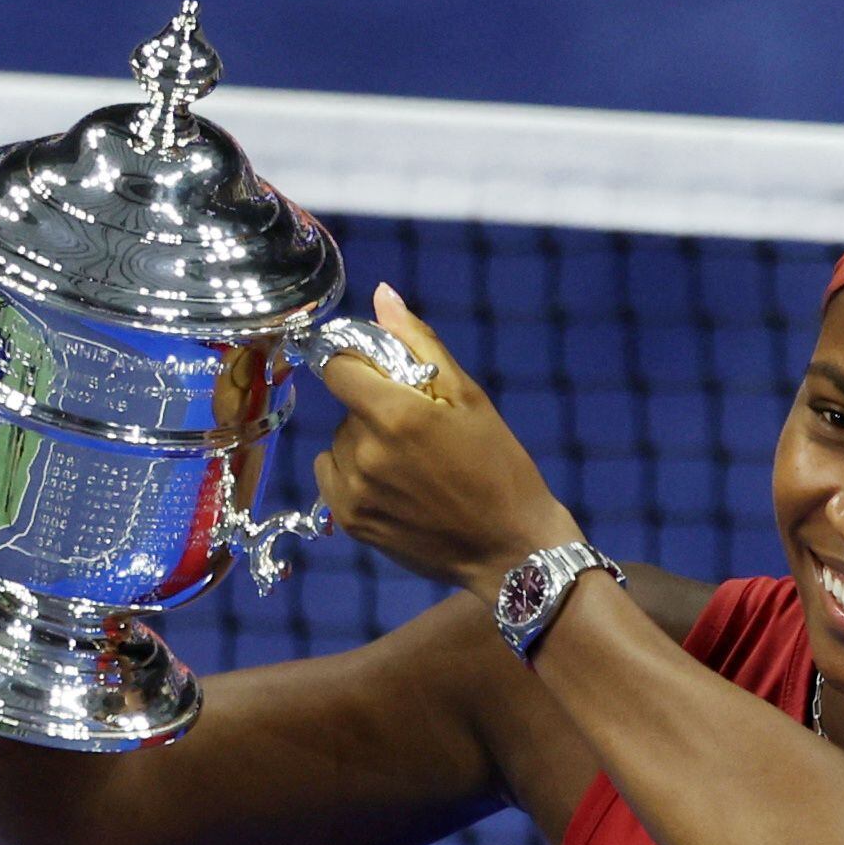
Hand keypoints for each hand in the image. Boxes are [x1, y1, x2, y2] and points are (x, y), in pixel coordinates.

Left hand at [314, 284, 580, 599]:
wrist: (510, 549)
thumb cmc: (500, 468)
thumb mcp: (469, 397)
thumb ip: (419, 342)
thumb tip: (382, 295)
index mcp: (395, 414)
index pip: (337, 365)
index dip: (359, 363)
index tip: (384, 376)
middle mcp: (365, 453)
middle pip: (347, 407)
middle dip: (376, 409)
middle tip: (421, 432)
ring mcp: (354, 491)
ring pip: (340, 443)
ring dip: (365, 444)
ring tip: (414, 466)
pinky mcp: (350, 521)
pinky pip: (332, 476)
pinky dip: (355, 474)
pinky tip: (396, 487)